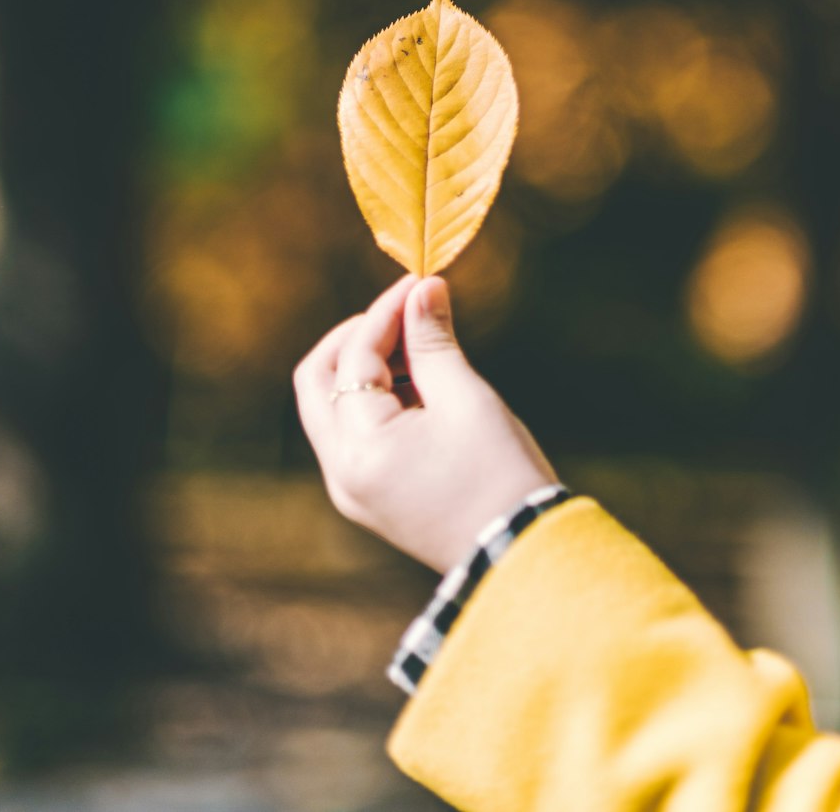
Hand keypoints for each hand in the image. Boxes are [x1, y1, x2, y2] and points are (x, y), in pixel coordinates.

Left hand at [294, 274, 557, 572]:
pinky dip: (377, 398)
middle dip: (356, 337)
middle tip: (404, 314)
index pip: (354, 358)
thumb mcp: (466, 398)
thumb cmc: (500, 475)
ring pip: (333, 406)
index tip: (420, 283)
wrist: (522, 555)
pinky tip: (422, 382)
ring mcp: (352, 489)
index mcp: (359, 449)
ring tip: (423, 345)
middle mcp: (341, 473)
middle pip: (317, 381)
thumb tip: (422, 287)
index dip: (386, 312)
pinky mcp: (370, 496)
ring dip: (367, 366)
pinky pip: (354, 432)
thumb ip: (434, 340)